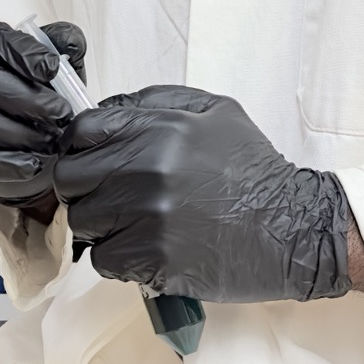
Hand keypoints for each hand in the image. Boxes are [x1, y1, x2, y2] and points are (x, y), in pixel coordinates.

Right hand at [0, 19, 78, 212]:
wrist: (35, 147)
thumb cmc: (39, 99)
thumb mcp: (57, 67)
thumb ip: (64, 46)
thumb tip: (71, 42)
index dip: (19, 51)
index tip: (51, 68)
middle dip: (19, 95)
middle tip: (58, 111)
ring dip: (11, 130)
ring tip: (49, 139)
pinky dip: (1, 162)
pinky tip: (31, 164)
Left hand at [56, 85, 353, 303]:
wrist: (293, 228)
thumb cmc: (253, 169)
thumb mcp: (214, 112)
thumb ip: (155, 103)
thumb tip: (105, 112)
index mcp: (158, 129)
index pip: (81, 133)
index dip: (82, 148)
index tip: (95, 161)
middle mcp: (146, 170)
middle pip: (70, 179)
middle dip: (85, 187)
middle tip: (112, 197)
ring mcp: (146, 217)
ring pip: (82, 221)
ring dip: (101, 225)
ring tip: (134, 225)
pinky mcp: (152, 259)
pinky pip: (102, 259)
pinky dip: (117, 257)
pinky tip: (146, 249)